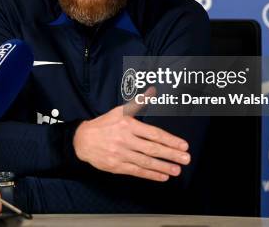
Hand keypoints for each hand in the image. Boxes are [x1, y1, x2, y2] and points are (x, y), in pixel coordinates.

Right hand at [73, 88, 190, 181]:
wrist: (82, 140)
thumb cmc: (104, 125)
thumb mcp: (119, 111)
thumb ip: (138, 103)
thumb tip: (151, 91)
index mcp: (128, 125)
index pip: (153, 134)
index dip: (170, 140)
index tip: (183, 145)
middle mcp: (125, 140)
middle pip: (152, 148)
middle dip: (171, 154)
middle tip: (186, 159)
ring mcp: (121, 154)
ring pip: (146, 161)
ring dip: (163, 166)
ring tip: (177, 170)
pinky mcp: (116, 166)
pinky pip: (136, 171)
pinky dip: (150, 174)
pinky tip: (162, 176)